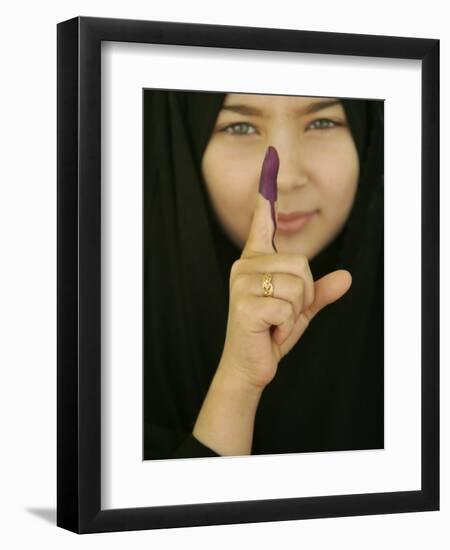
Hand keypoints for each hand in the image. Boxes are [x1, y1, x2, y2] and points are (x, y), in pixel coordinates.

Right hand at [220, 192, 351, 389]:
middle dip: (304, 294)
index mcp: (256, 262)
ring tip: (276, 322)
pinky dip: (287, 326)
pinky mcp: (244, 303)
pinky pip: (289, 306)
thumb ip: (320, 292)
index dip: (267, 195)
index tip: (268, 161)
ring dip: (296, 311)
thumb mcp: (300, 309)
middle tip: (283, 313)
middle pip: (302, 263)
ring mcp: (242, 283)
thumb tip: (347, 277)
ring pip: (298, 284)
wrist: (251, 364)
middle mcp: (245, 266)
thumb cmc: (272, 332)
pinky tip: (269, 331)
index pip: (262, 224)